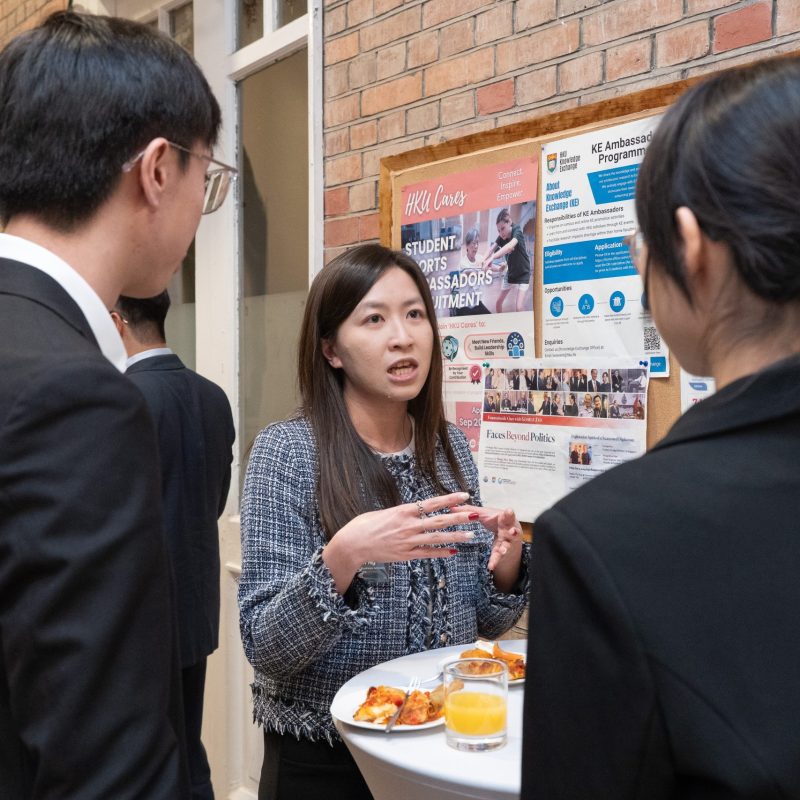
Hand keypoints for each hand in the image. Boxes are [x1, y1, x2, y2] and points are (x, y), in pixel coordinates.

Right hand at [336, 491, 478, 568]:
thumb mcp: (385, 512)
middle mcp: (409, 525)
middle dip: (459, 517)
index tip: (464, 495)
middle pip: (440, 520)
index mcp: (404, 511)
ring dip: (456, 536)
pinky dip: (441, 552)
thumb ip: (402, 513)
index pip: (432, 503)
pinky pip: (428, 553)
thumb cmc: (365, 525)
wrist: (353, 544)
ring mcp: (408, 541)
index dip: (450, 499)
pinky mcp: (406, 555)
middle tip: (475, 515)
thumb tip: (414, 511)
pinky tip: (453, 552)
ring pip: (437, 538)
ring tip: (471, 535)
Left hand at [453, 504, 521, 570]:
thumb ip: (469, 510)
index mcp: (504, 518)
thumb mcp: (484, 515)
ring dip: (505, 548)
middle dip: (513, 530)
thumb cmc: (496, 521)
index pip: (508, 515)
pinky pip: (498, 557)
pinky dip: (495, 561)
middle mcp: (508, 530)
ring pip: (507, 545)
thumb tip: (451, 506)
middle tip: (513, 531)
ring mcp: (507, 542)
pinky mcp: (502, 552)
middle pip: (512, 530)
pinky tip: (490, 566)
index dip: (509, 514)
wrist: (508, 536)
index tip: (509, 511)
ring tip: (503, 550)